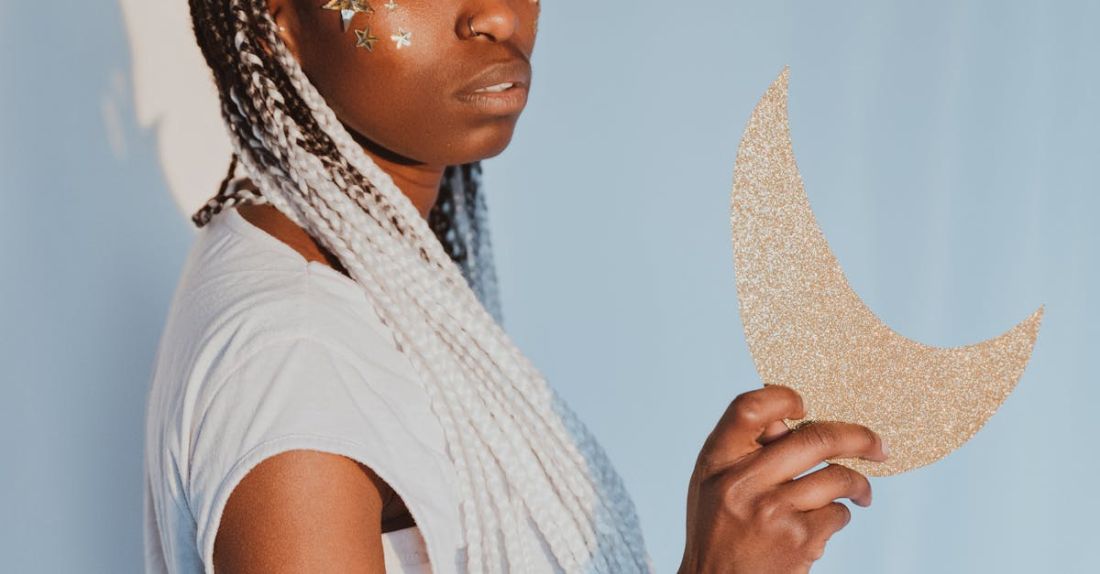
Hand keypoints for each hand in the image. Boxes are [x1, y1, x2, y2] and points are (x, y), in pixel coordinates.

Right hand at [678, 386, 888, 573]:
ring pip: (838, 477)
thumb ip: (743, 450)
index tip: (806, 407)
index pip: (750, 407)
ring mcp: (773, 511)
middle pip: (816, 438)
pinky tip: (822, 528)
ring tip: (861, 494)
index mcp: (717, 460)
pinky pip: (838, 514)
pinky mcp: (799, 540)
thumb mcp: (714, 483)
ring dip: (858, 485)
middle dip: (859, 438)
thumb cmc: (719, 530)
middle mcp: (743, 481)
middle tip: (878, 446)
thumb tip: (792, 419)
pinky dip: (839, 517)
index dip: (783, 398)